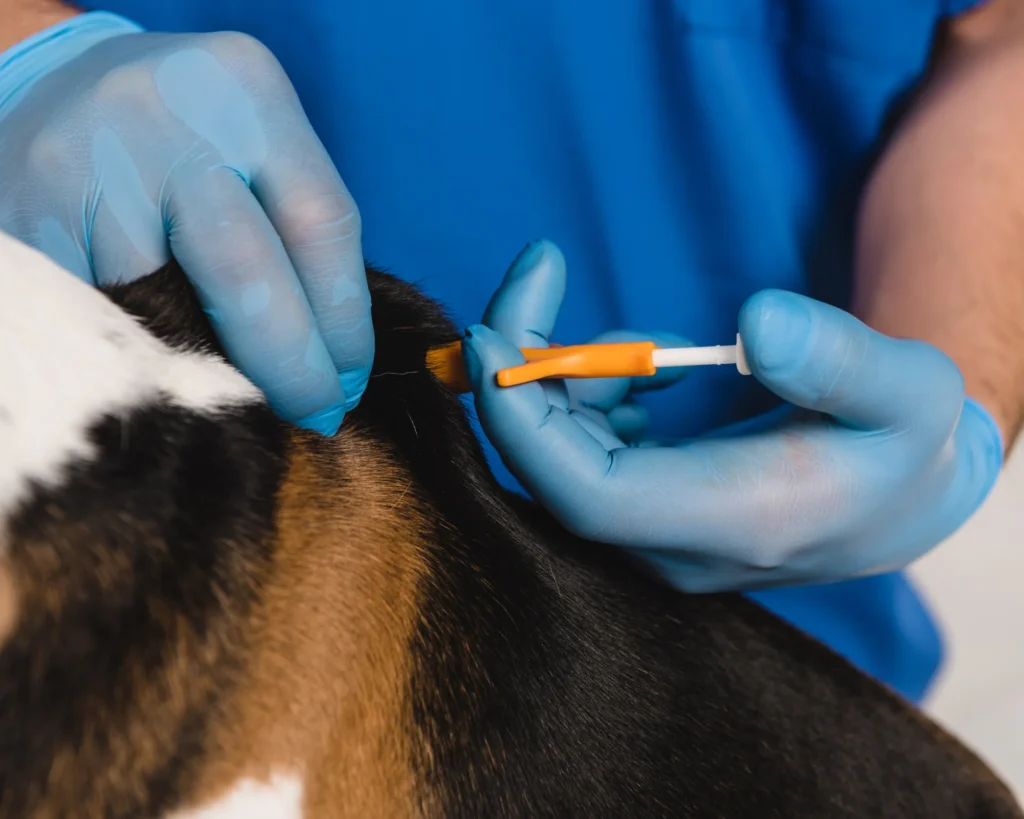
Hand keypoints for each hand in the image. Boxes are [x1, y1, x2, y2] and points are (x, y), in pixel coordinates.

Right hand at [0, 13, 371, 434]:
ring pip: (165, 309)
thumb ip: (294, 231)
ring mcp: (82, 164)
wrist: (55, 88)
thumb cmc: (188, 136)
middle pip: (248, 272)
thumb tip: (334, 365)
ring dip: (216, 373)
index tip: (350, 382)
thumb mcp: (252, 144)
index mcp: (245, 90)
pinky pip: (104, 316)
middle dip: (291, 366)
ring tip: (244, 402)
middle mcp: (162, 116)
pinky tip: (173, 373)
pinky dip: (148, 356)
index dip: (345, 322)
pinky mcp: (26, 217)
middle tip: (315, 416)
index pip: (320, 223)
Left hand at [463, 240, 1003, 591]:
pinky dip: (594, 394)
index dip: (524, 421)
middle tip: (537, 272)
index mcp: (730, 521)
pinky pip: (581, 451)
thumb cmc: (902, 441)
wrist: (894, 497)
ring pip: (562, 452)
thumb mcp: (909, 391)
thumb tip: (758, 323)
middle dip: (527, 367)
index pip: (588, 495)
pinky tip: (656, 375)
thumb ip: (842, 360)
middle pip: (552, 468)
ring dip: (579, 374)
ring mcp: (651, 534)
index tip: (490, 335)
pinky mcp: (644, 512)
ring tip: (662, 349)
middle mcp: (672, 544)